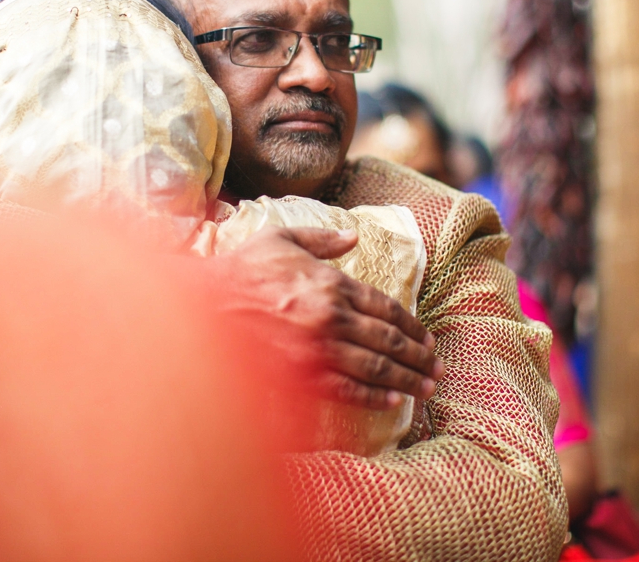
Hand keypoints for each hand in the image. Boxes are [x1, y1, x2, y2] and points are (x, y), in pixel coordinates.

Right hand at [206, 226, 442, 409]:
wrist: (201, 309)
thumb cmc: (239, 271)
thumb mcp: (279, 239)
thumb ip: (321, 238)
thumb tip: (352, 236)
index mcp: (331, 283)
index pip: (387, 307)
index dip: (413, 325)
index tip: (427, 336)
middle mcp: (331, 318)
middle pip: (390, 340)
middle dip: (419, 356)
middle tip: (437, 367)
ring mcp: (318, 350)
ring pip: (376, 368)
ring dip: (408, 379)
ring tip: (427, 388)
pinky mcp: (302, 376)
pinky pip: (348, 390)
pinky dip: (375, 397)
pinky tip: (393, 401)